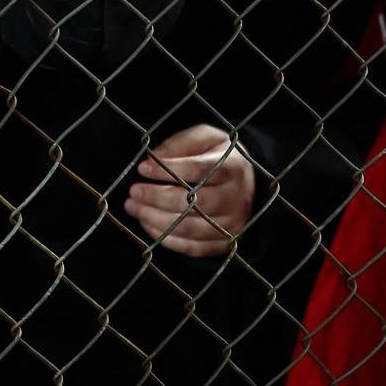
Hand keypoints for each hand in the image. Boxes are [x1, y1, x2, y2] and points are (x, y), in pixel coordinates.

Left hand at [124, 125, 255, 257]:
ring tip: (134, 208)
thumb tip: (154, 159)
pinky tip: (147, 224)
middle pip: (194, 204)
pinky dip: (166, 238)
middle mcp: (236, 198)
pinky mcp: (225, 242)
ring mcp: (232, 224)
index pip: (200, 171)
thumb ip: (181, 144)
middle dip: (157, 198)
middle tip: (134, 192)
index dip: (169, 170)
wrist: (251, 183)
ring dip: (155, 220)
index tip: (143, 168)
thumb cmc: (221, 157)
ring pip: (189, 228)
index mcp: (233, 168)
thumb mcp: (206, 138)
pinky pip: (192, 247)